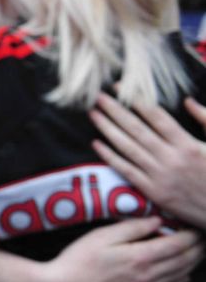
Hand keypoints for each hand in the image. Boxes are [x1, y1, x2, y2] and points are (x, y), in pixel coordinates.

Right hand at [37, 217, 201, 281]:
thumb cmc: (79, 260)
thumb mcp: (101, 236)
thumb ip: (131, 227)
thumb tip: (156, 220)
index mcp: (140, 257)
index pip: (177, 244)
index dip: (191, 234)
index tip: (195, 223)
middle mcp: (148, 275)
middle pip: (184, 260)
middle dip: (198, 247)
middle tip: (201, 234)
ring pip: (181, 275)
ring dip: (193, 262)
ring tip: (198, 250)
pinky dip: (182, 278)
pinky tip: (183, 273)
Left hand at [90, 93, 205, 228]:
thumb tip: (186, 100)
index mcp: (188, 145)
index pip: (156, 117)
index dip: (136, 100)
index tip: (119, 88)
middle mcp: (172, 159)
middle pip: (137, 130)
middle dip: (115, 111)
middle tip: (97, 96)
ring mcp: (161, 176)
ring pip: (128, 148)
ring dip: (108, 129)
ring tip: (93, 114)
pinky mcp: (154, 193)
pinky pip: (128, 171)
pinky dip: (110, 157)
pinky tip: (96, 144)